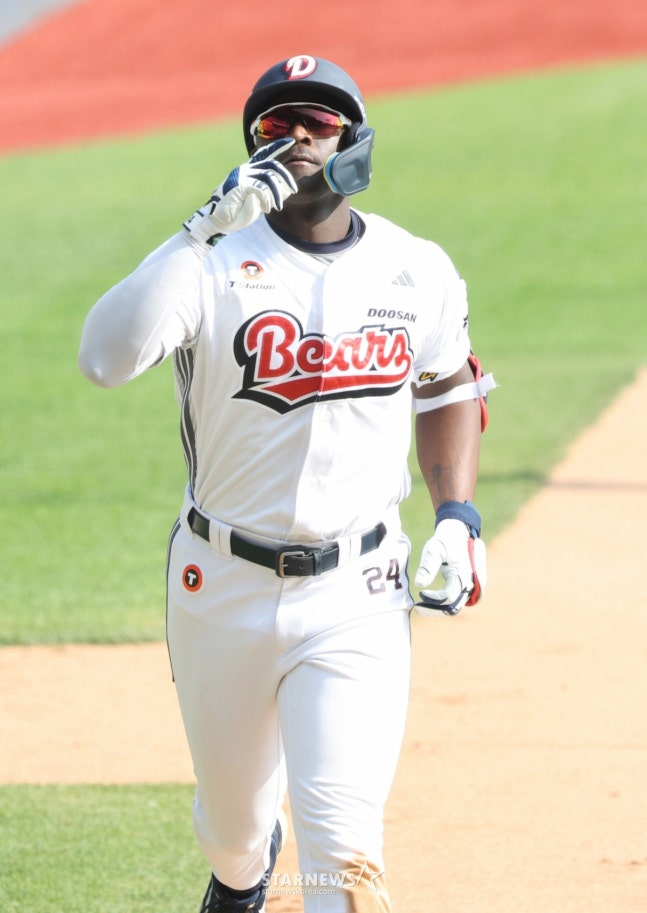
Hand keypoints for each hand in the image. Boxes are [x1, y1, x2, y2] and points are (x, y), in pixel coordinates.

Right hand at [183, 138, 297, 242]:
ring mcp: (241, 175)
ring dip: (277, 194)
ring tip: (278, 207)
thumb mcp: (258, 201)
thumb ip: (270, 192)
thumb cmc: (238, 212)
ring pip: (268, 177)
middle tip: (294, 190)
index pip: (265, 153)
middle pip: (272, 165)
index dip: (278, 146)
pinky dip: (266, 199)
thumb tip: (287, 189)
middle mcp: (245, 169)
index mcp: (249, 170)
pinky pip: (260, 188)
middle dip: (286, 177)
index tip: (291, 141)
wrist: (218, 220)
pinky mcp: (239, 184)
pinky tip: (266, 209)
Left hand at [414, 518, 485, 615]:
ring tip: (423, 605)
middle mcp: (471, 583)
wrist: (459, 532)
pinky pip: (459, 600)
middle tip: (418, 608)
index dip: (433, 599)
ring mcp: (473, 585)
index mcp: (463, 574)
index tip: (421, 594)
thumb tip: (418, 585)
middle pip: (453, 607)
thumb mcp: (433, 549)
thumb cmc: (445, 540)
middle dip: (435, 610)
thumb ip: (427, 566)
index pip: (448, 597)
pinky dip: (447, 603)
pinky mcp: (471, 586)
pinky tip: (433, 600)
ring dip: (441, 608)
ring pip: (457, 605)